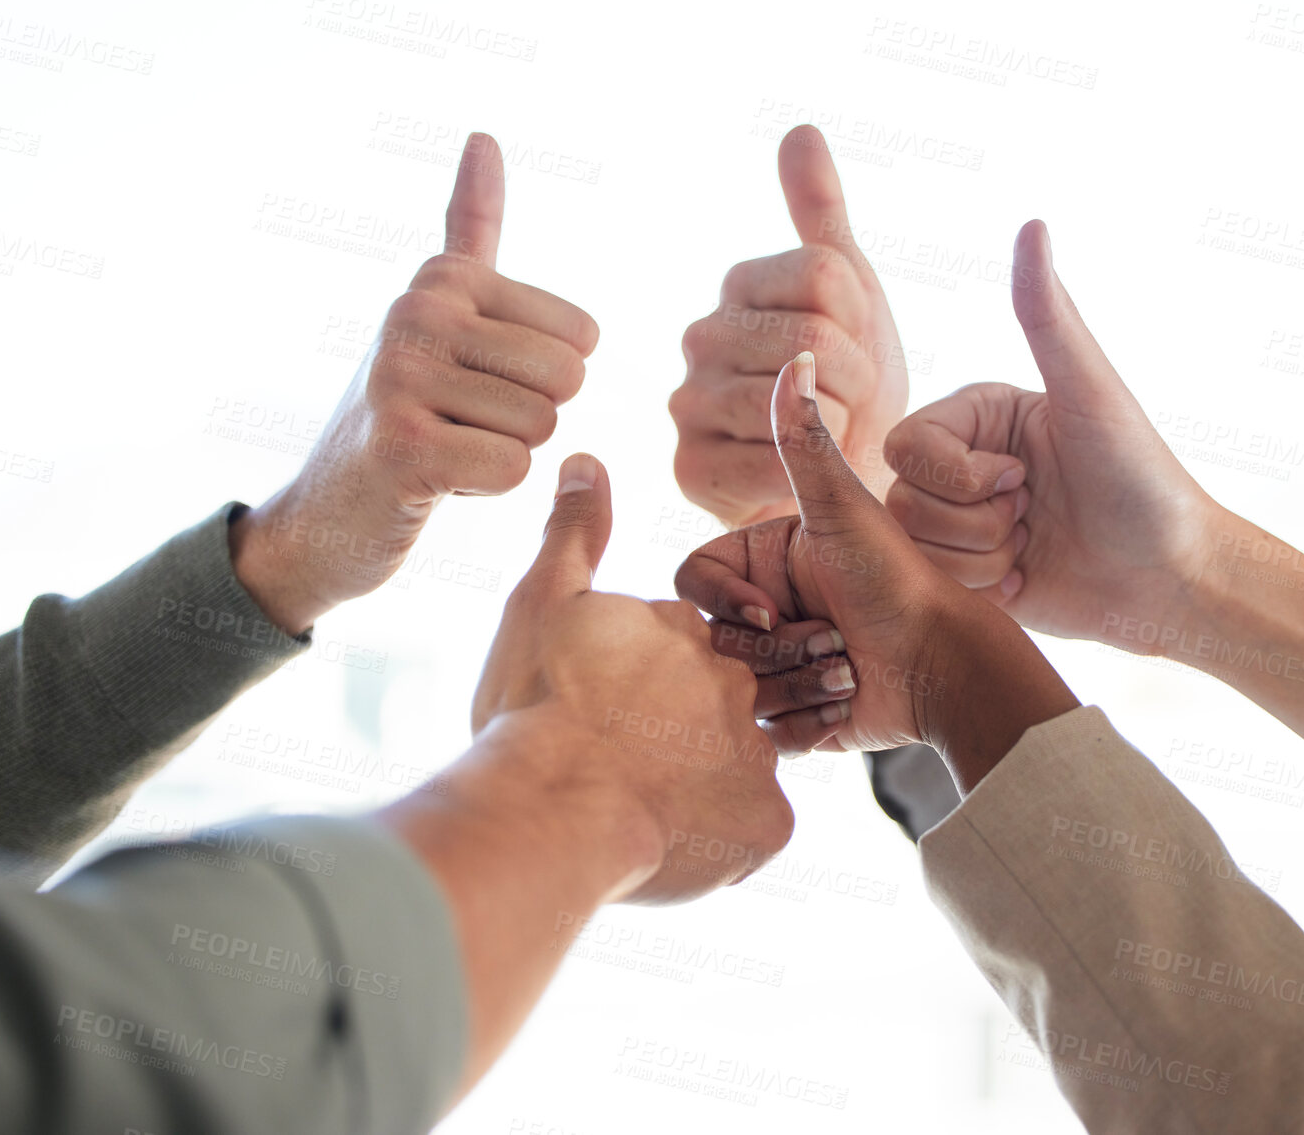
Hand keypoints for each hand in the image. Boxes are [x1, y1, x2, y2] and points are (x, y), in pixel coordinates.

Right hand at [232, 132, 600, 633]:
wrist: (325, 514)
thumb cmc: (404, 413)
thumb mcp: (440, 313)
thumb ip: (470, 230)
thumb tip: (485, 136)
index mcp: (442, 279)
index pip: (582, 335)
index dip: (542, 379)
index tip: (475, 384)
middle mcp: (417, 312)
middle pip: (567, 378)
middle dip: (528, 419)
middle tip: (461, 424)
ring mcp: (403, 376)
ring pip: (542, 426)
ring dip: (501, 453)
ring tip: (442, 447)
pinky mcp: (404, 446)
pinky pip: (513, 466)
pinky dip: (483, 486)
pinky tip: (431, 480)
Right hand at [378, 453, 792, 1097]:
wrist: (549, 811)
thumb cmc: (534, 709)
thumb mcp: (543, 604)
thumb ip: (574, 534)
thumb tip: (587, 459)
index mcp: (686, 634)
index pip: (683, 652)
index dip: (643, 685)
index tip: (605, 712)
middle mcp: (736, 684)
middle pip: (718, 710)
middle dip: (680, 736)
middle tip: (622, 766)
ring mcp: (758, 755)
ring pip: (737, 773)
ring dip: (699, 789)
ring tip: (642, 810)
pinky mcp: (769, 823)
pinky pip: (755, 830)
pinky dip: (720, 839)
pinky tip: (672, 843)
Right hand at [671, 125, 907, 526]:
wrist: (838, 487)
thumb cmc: (848, 390)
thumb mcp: (850, 295)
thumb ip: (822, 215)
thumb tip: (799, 130)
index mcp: (740, 285)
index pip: (828, 275)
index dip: (866, 323)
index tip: (860, 352)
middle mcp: (701, 336)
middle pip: (815, 337)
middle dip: (859, 380)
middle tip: (851, 407)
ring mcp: (688, 402)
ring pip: (797, 396)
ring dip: (839, 428)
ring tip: (830, 438)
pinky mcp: (689, 468)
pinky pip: (774, 456)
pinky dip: (809, 471)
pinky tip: (805, 472)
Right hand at [676, 353, 1075, 788]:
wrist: (949, 663)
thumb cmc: (900, 581)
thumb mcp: (845, 510)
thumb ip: (806, 439)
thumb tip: (799, 355)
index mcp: (763, 561)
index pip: (694, 583)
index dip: (723, 603)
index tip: (767, 611)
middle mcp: (765, 612)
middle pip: (712, 643)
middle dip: (776, 650)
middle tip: (833, 640)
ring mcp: (779, 667)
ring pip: (738, 692)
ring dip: (797, 685)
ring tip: (849, 668)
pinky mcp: (799, 718)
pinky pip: (767, 734)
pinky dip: (809, 724)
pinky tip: (850, 702)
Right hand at [883, 220, 1226, 649]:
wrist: (1171, 574)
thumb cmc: (1141, 478)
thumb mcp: (1091, 392)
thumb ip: (1048, 315)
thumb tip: (1033, 226)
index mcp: (979, 416)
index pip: (906, 443)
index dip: (956, 473)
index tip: (1019, 477)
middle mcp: (963, 463)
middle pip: (903, 497)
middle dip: (973, 519)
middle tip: (1033, 513)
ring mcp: (962, 521)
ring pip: (914, 544)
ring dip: (982, 555)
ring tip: (1033, 543)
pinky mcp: (969, 574)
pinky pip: (934, 583)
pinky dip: (984, 588)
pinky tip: (1028, 575)